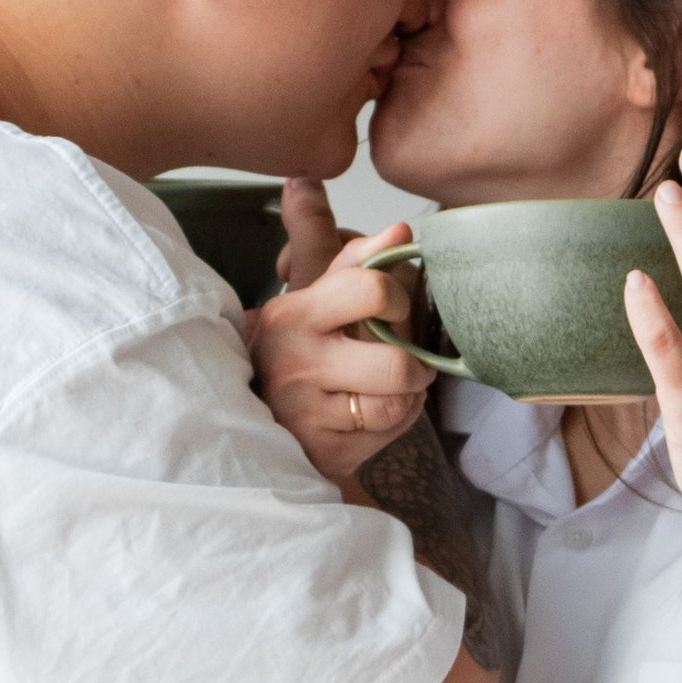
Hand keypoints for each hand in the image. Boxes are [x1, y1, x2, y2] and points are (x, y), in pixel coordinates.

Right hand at [249, 177, 432, 483]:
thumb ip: (356, 257)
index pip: (372, 291)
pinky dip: (397, 419)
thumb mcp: (314, 295)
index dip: (398, 298)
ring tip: (390, 385)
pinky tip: (376, 410)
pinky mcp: (326, 451)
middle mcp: (295, 365)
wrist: (266, 419)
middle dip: (415, 362)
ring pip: (399, 401)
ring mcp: (307, 413)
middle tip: (406, 358)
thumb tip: (401, 230)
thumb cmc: (301, 349)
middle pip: (397, 363)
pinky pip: (392, 429)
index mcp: (292, 316)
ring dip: (408, 392)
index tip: (393, 307)